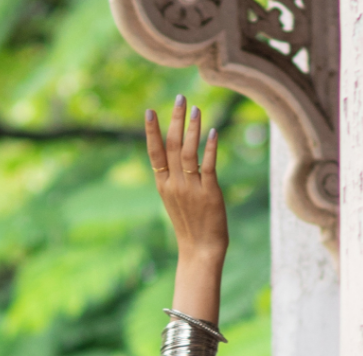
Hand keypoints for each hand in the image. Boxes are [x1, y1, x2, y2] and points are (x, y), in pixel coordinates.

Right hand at [145, 96, 226, 267]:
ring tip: (196, 108)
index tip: (149, 111)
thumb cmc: (191, 226)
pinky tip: (213, 131)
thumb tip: (183, 154)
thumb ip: (177, 177)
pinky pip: (208, 165)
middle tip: (180, 97)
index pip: (155, 153)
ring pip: (188, 152)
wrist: (200, 251)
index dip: (151, 132)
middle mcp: (175, 185)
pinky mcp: (209, 193)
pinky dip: (210, 148)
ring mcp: (191, 189)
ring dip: (192, 128)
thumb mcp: (177, 200)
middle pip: (171, 146)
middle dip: (175, 120)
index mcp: (164, 186)